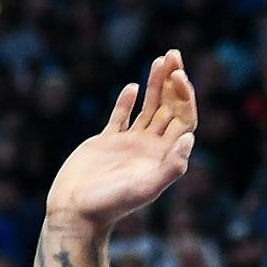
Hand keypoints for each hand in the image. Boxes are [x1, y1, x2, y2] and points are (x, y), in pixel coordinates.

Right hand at [45, 51, 195, 227]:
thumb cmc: (110, 205)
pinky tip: (132, 86)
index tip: (179, 75)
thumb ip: (170, 167)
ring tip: (160, 60)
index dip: (185, 96)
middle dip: (173, 81)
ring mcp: (129, 144)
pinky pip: (121, 117)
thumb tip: (190, 139)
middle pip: (169, 108)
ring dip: (155, 84)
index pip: (183, 119)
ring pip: (148, 108)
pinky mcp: (106, 142)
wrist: (76, 213)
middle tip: (173, 54)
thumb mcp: (144, 188)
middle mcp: (150, 147)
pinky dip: (127, 102)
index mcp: (163, 155)